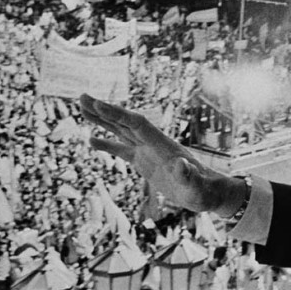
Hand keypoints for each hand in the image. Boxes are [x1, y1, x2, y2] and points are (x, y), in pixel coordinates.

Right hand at [79, 94, 242, 215]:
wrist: (209, 193)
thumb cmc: (204, 190)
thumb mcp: (196, 186)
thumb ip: (188, 175)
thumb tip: (181, 164)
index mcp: (163, 145)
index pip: (137, 124)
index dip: (118, 114)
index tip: (98, 104)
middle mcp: (154, 143)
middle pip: (125, 122)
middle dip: (104, 110)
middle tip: (82, 96)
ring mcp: (148, 152)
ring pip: (121, 131)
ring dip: (102, 120)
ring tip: (82, 108)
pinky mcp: (145, 163)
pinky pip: (122, 149)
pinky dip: (107, 144)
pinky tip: (91, 139)